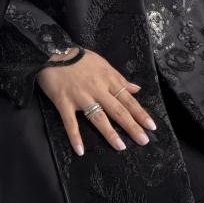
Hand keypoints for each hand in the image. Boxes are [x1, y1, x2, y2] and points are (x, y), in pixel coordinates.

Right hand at [36, 47, 156, 156]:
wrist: (52, 51)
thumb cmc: (78, 58)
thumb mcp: (102, 63)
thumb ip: (119, 78)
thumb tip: (136, 88)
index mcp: (107, 78)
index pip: (127, 98)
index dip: (140, 113)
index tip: (151, 126)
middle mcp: (96, 88)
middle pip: (117, 109)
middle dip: (132, 126)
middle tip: (143, 141)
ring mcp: (80, 96)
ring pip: (98, 117)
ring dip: (110, 133)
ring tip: (121, 147)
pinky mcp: (64, 102)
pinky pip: (70, 122)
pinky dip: (74, 136)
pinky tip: (80, 150)